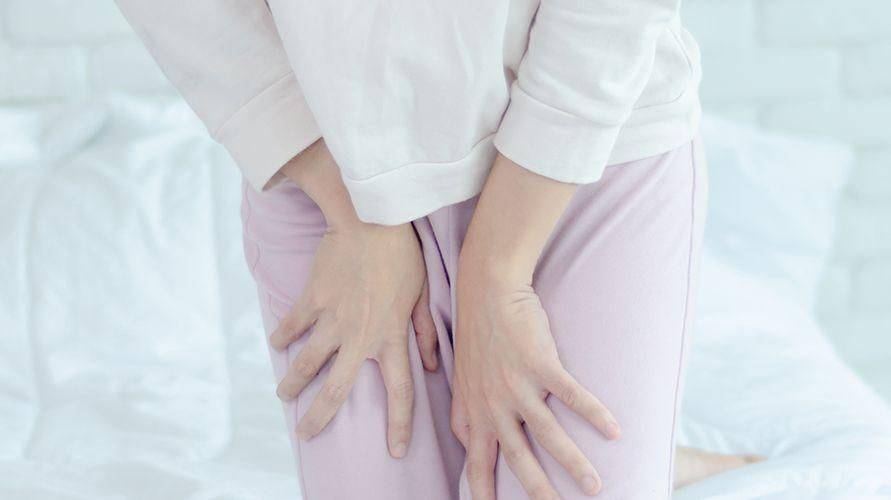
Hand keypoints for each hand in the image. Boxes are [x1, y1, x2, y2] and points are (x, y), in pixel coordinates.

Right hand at [270, 139, 437, 457]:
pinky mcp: (312, 300)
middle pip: (338, 389)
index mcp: (391, 337)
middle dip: (320, 417)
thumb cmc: (402, 256)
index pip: (400, 391)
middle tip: (307, 433)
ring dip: (293, 384)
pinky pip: (292, 326)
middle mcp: (361, 336)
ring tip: (284, 396)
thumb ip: (426, 333)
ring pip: (307, 364)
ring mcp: (333, 319)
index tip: (395, 450)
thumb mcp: (421, 294)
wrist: (370, 219)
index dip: (399, 424)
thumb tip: (432, 365)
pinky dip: (283, 337)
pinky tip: (278, 345)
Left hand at [452, 272, 620, 498]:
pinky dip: (593, 413)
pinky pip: (571, 395)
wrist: (487, 290)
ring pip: (548, 435)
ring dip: (574, 463)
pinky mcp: (540, 363)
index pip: (476, 463)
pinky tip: (614, 430)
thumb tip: (465, 441)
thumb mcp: (461, 380)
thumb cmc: (476, 335)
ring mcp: (517, 385)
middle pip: (517, 459)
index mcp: (475, 412)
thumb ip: (465, 413)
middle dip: (538, 491)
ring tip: (594, 486)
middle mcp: (494, 404)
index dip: (483, 492)